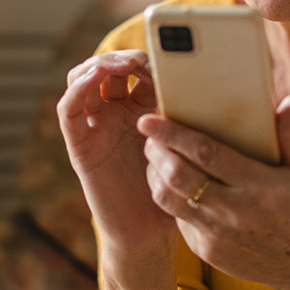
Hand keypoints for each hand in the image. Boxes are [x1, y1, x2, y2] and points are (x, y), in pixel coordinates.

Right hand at [57, 50, 172, 262]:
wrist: (149, 232)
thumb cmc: (172, 189)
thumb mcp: (185, 143)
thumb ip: (191, 115)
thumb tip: (220, 83)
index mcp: (139, 108)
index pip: (133, 68)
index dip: (145, 59)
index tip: (166, 60)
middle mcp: (112, 113)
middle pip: (105, 67)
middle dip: (121, 57)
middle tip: (140, 59)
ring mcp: (94, 127)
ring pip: (81, 81)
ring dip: (97, 65)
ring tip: (118, 64)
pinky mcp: (79, 145)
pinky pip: (68, 111)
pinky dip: (76, 90)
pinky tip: (92, 79)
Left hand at [138, 94, 289, 289]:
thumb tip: (289, 100)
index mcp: (258, 185)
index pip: (207, 154)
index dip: (175, 135)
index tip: (150, 119)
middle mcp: (234, 210)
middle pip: (179, 176)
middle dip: (156, 151)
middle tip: (147, 133)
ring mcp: (216, 234)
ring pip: (168, 200)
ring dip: (154, 174)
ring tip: (155, 155)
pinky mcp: (205, 250)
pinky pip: (177, 219)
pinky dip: (169, 196)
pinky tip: (170, 182)